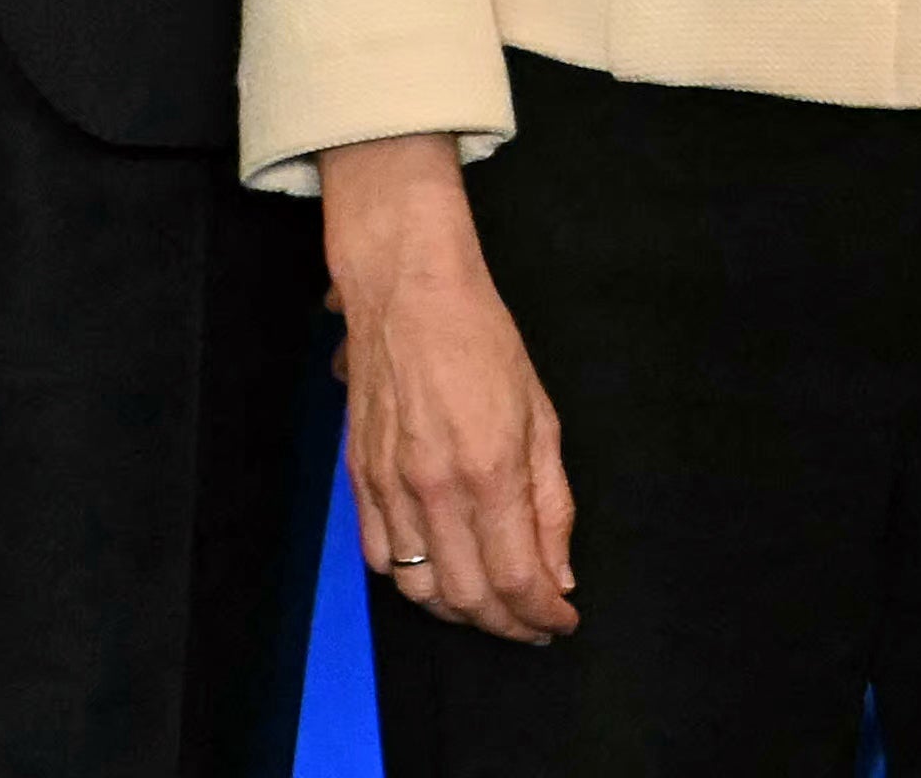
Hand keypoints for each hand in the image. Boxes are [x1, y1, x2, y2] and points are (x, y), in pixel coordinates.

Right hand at [316, 133, 577, 642]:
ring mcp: (389, 490)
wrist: (408, 294)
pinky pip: (380, 559)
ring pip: (419, 589)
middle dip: (507, 626)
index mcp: (489, 471)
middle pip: (468, 596)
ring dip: (459, 612)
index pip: (517, 578)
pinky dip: (411, 583)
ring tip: (493, 609)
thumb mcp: (542, 417)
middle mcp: (434, 490)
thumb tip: (559, 573)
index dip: (541, 616)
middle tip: (534, 626)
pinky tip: (439, 576)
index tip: (561, 624)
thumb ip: (552, 503)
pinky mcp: (359, 482)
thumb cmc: (482, 342)